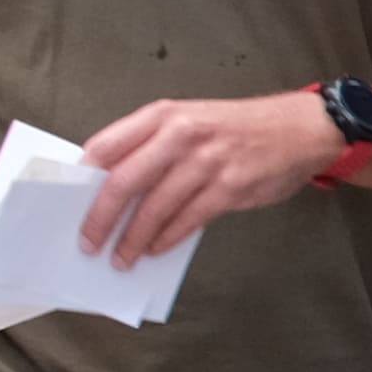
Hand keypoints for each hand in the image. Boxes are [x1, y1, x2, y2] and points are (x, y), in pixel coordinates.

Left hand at [76, 90, 345, 265]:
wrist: (303, 129)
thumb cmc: (239, 128)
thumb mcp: (191, 119)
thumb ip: (152, 145)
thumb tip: (112, 185)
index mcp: (163, 115)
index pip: (105, 145)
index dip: (81, 177)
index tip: (68, 202)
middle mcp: (181, 134)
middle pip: (123, 181)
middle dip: (100, 218)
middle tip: (88, 242)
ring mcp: (207, 161)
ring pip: (155, 207)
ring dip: (133, 238)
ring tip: (121, 257)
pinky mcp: (231, 187)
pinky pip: (188, 220)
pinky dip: (167, 239)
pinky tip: (155, 249)